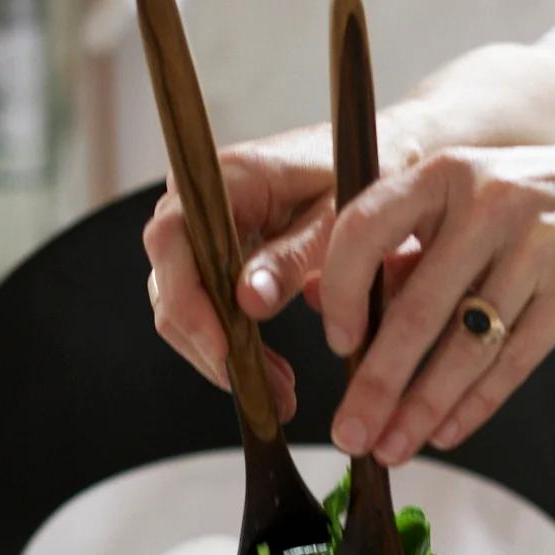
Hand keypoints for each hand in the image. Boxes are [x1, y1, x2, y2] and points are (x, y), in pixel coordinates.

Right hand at [145, 118, 423, 421]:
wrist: (386, 161)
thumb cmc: (368, 175)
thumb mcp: (341, 218)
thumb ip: (295, 257)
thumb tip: (247, 303)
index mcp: (226, 175)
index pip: (172, 240)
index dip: (187, 301)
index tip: (225, 352)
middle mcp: (200, 199)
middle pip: (168, 281)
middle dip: (211, 345)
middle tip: (269, 393)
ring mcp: (203, 227)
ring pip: (181, 302)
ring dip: (222, 353)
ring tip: (279, 392)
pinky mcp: (218, 251)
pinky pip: (204, 303)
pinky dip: (232, 342)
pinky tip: (271, 373)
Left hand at [318, 141, 554, 464]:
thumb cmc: (546, 204)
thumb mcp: (472, 201)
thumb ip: (408, 247)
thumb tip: (332, 303)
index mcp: (446, 172)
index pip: (366, 228)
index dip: (342, 291)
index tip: (336, 343)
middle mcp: (487, 204)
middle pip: (416, 309)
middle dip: (375, 384)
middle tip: (349, 433)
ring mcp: (536, 249)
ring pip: (465, 348)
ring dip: (421, 409)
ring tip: (391, 449)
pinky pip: (512, 363)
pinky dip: (475, 405)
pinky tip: (445, 432)